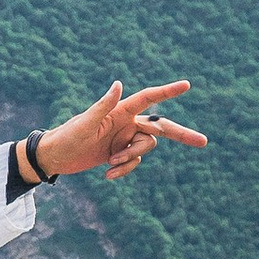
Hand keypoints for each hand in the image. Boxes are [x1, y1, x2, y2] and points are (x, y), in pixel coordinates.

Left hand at [35, 80, 207, 182]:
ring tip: (110, 163)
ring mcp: (124, 139)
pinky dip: (124, 170)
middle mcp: (126, 123)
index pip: (149, 98)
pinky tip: (107, 174)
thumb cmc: (66, 138)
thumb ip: (103, 105)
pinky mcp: (120, 153)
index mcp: (120, 111)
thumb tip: (119, 84)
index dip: (168, 92)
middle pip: (160, 128)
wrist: (54, 158)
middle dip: (181, 135)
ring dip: (131, 159)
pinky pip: (133, 163)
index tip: (187, 85)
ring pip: (145, 149)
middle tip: (204, 142)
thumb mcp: (84, 123)